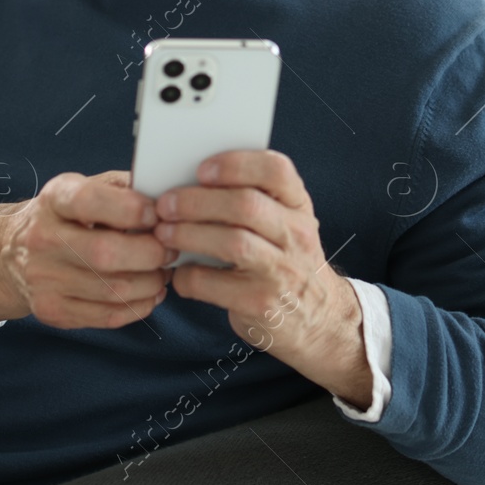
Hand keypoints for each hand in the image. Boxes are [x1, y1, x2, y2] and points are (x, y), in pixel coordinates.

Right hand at [0, 170, 178, 329]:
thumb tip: (165, 197)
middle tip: (170, 249)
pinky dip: (140, 306)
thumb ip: (123, 187)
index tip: (157, 214)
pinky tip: (150, 292)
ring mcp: (44, 279)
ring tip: (163, 271)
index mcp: (54, 200)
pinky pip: (108, 316)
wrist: (12, 252)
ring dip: (152, 282)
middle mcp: (42, 239)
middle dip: (151, 253)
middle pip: (106, 253)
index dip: (130, 209)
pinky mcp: (52, 311)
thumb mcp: (85, 186)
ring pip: (113, 290)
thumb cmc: (65, 215)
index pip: (89, 201)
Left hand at [153, 150, 372, 407]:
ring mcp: (282, 271)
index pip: (276, 170)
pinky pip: (214, 284)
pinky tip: (180, 274)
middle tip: (165, 205)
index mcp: (298, 206)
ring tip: (164, 234)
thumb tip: (187, 184)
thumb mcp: (285, 225)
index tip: (201, 169)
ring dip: (188, 235)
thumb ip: (253, 201)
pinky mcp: (262, 304)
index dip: (236, 164)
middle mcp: (296, 235)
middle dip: (197, 201)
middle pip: (245, 205)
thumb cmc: (287, 262)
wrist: (320, 320)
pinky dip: (188, 277)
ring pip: (232, 242)